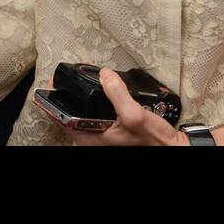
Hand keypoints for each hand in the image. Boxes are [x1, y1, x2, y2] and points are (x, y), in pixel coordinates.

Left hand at [64, 68, 183, 145]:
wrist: (170, 148)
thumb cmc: (153, 140)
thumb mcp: (134, 114)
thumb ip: (118, 93)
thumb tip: (105, 75)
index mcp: (91, 138)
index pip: (61, 118)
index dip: (54, 100)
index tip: (52, 83)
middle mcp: (91, 139)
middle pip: (69, 115)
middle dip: (68, 97)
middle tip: (66, 79)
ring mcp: (99, 137)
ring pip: (80, 115)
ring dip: (80, 100)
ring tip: (79, 83)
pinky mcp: (107, 132)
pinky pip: (92, 116)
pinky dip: (92, 103)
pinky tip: (99, 94)